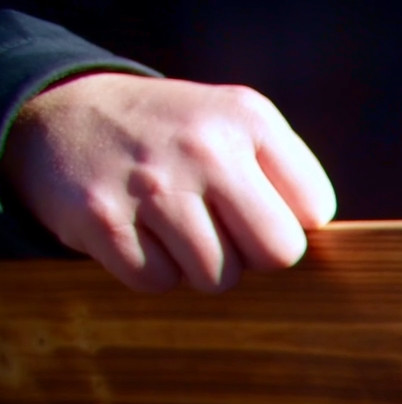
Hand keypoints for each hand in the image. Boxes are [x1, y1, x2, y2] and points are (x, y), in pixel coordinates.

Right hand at [0, 73, 334, 292]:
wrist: (63, 117)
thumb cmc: (175, 139)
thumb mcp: (235, 126)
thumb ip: (285, 177)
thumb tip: (331, 258)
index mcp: (249, 119)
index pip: (315, 211)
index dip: (287, 221)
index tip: (255, 206)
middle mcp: (204, 147)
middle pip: (278, 253)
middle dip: (253, 256)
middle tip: (221, 230)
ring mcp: (151, 184)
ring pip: (217, 277)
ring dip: (198, 266)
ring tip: (173, 227)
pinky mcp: (102, 218)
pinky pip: (157, 283)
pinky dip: (150, 271)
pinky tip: (137, 234)